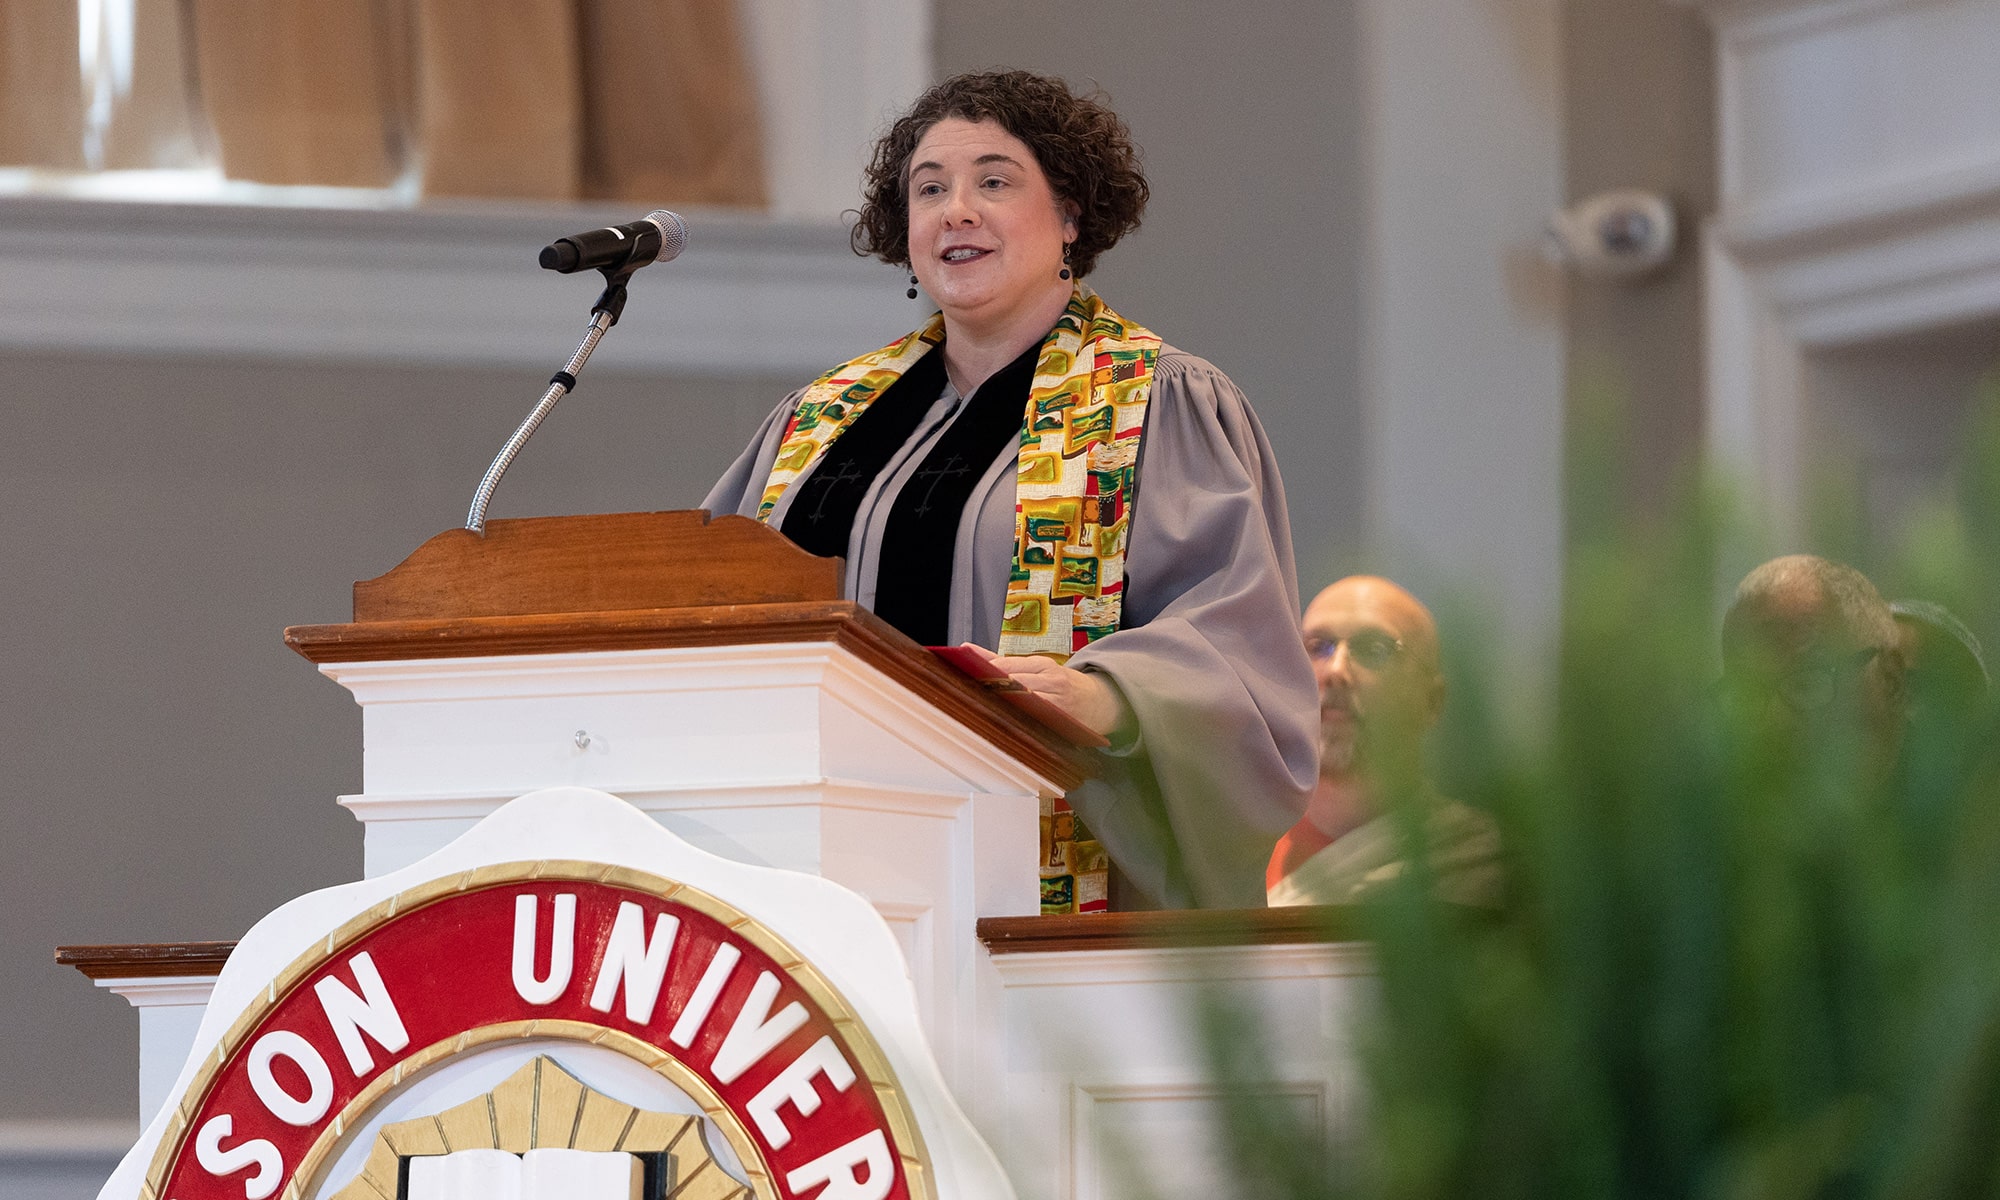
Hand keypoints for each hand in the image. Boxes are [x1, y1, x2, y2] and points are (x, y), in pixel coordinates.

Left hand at [959, 644, 1134, 742]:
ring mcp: (1058, 703)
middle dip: (992, 689)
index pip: (1008, 668)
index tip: (966, 675)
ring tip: (982, 710)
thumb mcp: (1037, 667)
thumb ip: (1000, 662)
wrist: (1100, 701)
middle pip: (1015, 685)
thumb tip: (966, 649)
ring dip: (1004, 707)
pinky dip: (1021, 723)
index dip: (986, 672)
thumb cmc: (1060, 683)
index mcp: (1043, 666)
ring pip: (1026, 704)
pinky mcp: (1062, 722)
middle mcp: (1052, 682)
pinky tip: (1005, 725)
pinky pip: (1038, 722)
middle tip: (969, 694)